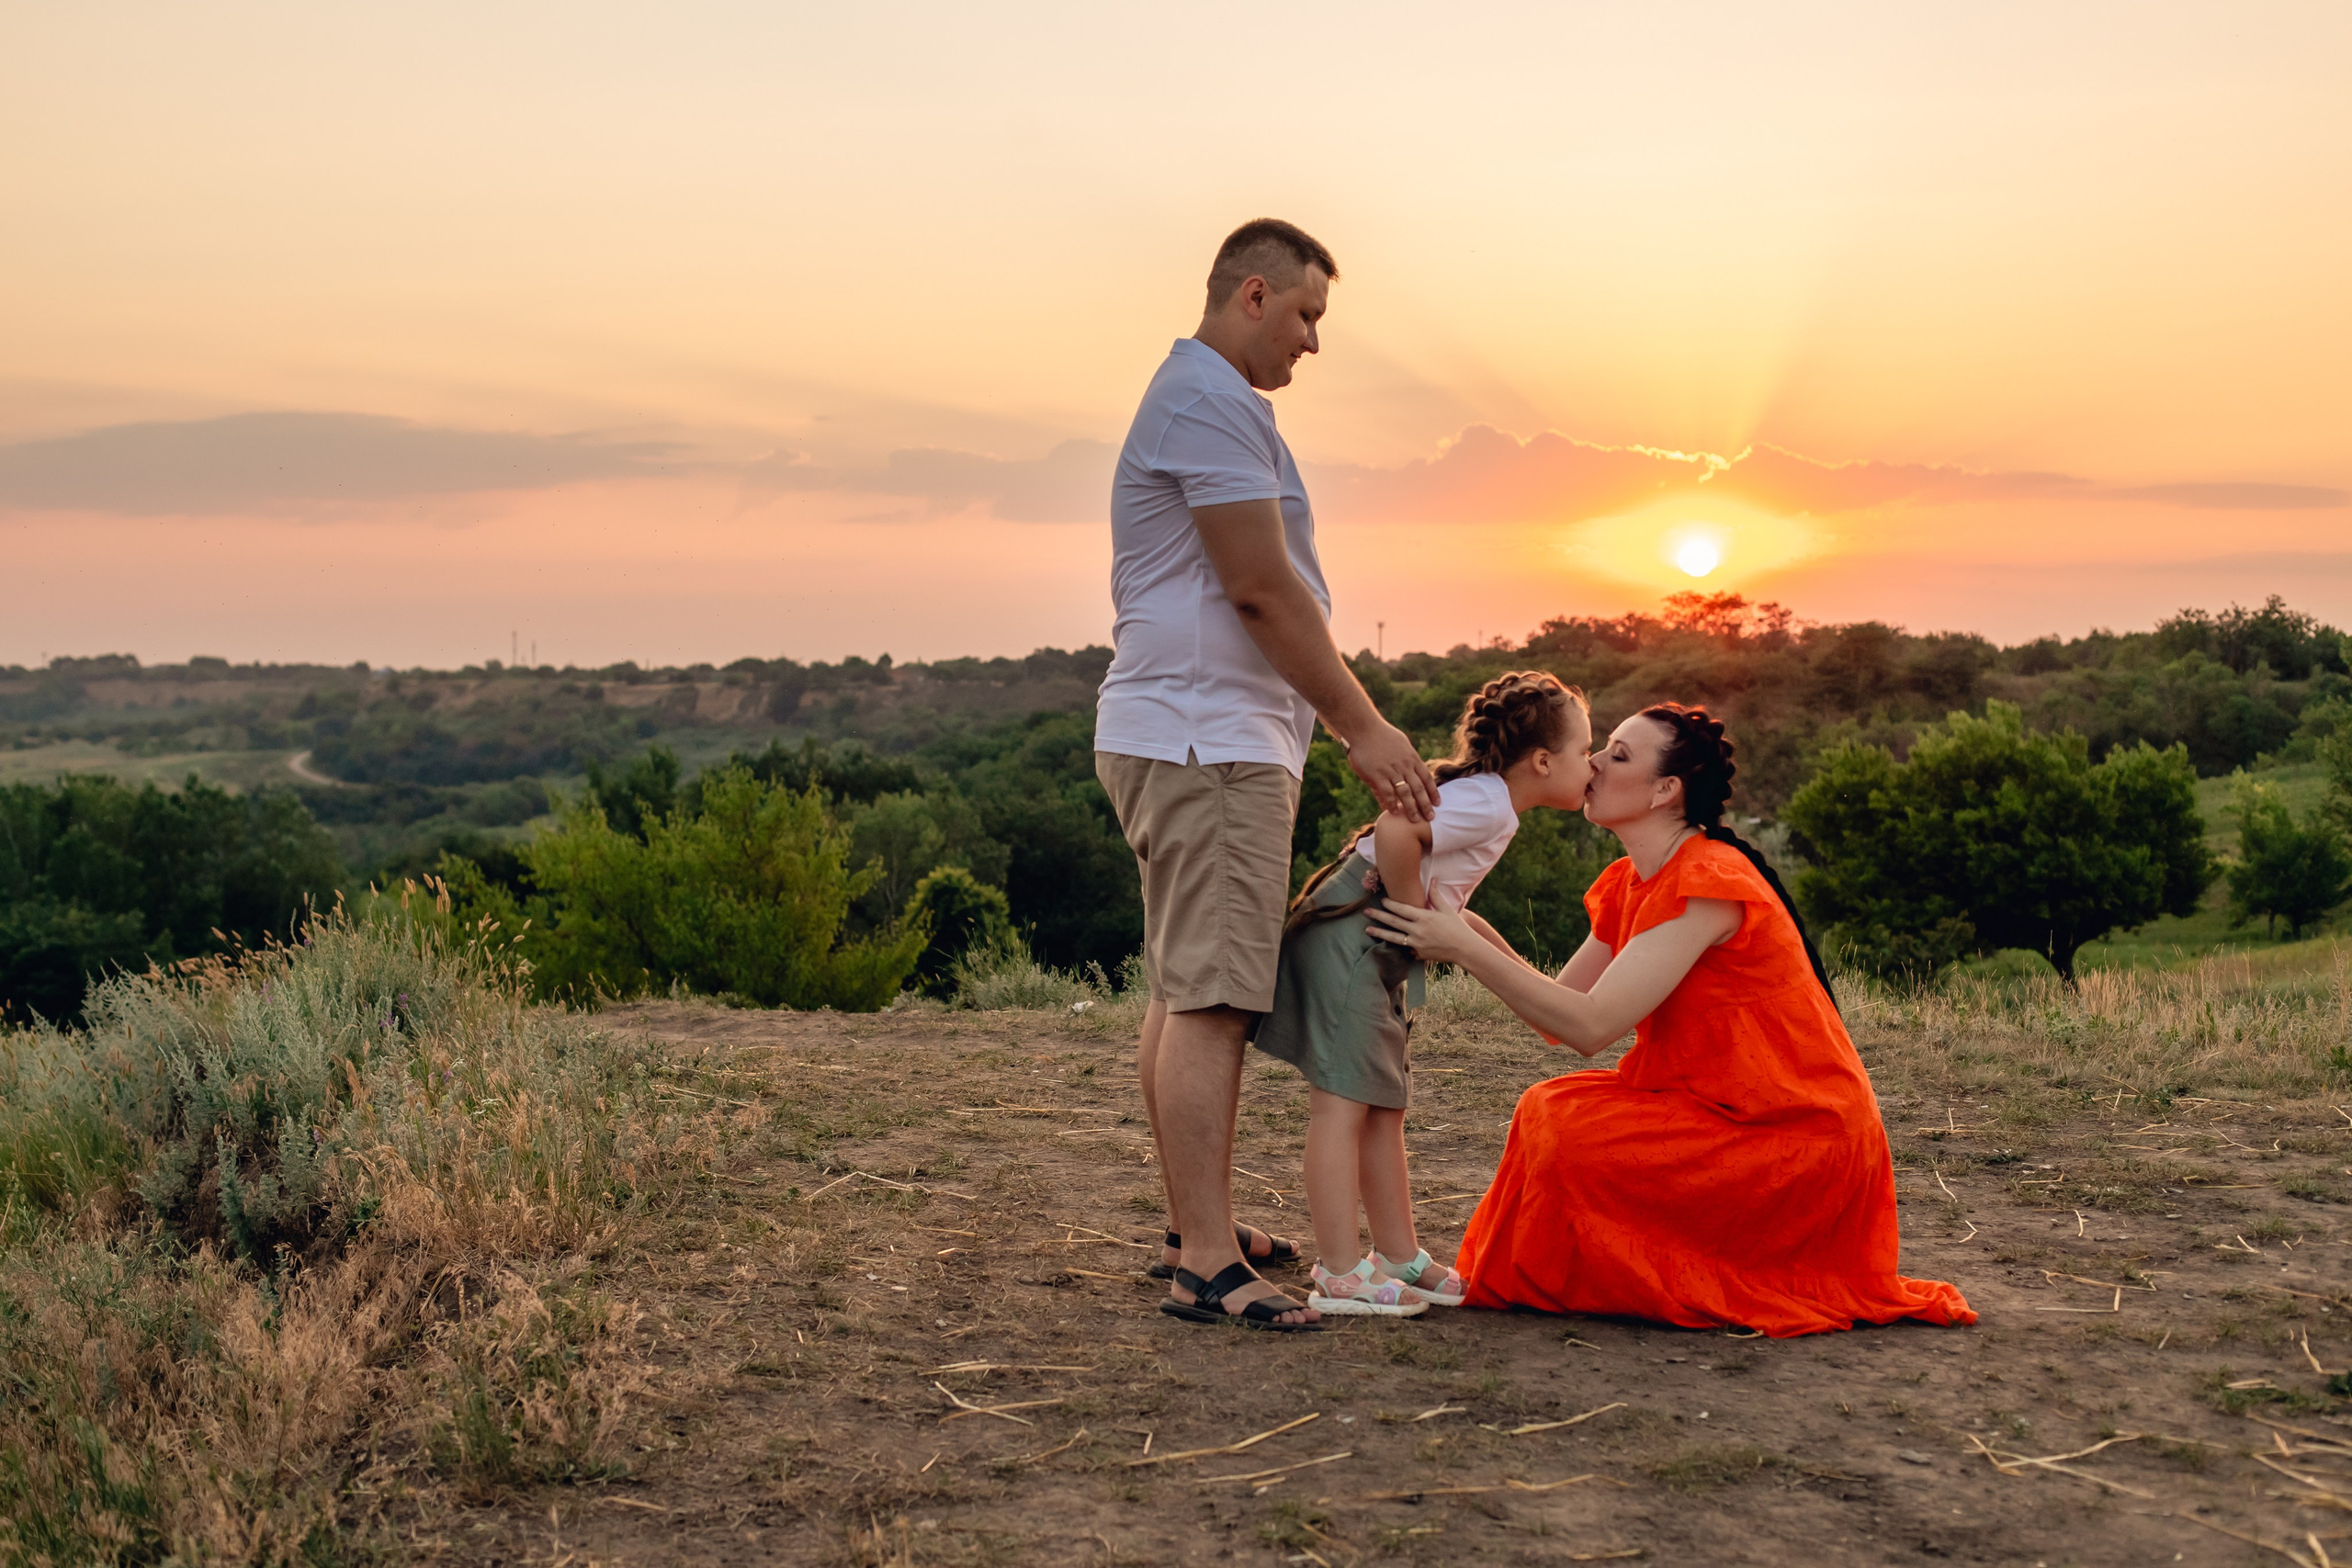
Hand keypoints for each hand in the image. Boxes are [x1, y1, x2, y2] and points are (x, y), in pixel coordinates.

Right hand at [1344, 720, 1437, 822]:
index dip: (1433, 792)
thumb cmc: (1380, 735)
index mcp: (1411, 758)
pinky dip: (1391, 803)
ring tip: (1415, 820)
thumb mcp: (1400, 744)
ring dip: (1411, 808)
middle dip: (1426, 804)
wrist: (1363, 728)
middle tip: (1431, 817)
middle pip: (1419, 788)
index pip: (1426, 778)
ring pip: (1405, 793)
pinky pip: (1387, 793)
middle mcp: (1404, 765)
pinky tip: (1393, 812)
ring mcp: (1391, 770)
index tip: (1437, 803)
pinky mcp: (1377, 774)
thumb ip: (1406, 759)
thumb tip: (1411, 770)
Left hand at [1363, 895, 1480, 964]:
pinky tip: (1388, 943)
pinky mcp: (1418, 954)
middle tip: (1366, 911)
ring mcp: (1416, 944)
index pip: (1402, 909)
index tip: (1382, 900)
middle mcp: (1417, 931)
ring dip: (1379, 933)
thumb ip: (1435, 895)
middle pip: (1393, 922)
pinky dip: (1399, 944)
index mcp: (1424, 917)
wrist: (1464, 949)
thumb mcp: (1446, 909)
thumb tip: (1433, 879)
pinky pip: (1406, 948)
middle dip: (1378, 916)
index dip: (1390, 904)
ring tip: (1367, 930)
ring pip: (1393, 938)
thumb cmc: (1457, 927)